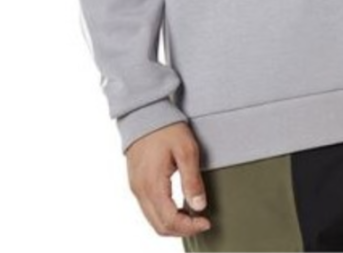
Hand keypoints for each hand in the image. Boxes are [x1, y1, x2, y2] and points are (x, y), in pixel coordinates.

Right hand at [125, 122, 212, 237]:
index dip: (189, 227)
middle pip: (159, 226)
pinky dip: (163, 214)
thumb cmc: (166, 128)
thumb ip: (192, 180)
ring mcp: (136, 188)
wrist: (144, 112)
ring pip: (152, 220)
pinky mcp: (136, 183)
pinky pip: (148, 209)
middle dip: (181, 230)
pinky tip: (178, 206)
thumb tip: (199, 206)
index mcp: (152, 185)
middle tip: (200, 221)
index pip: (170, 221)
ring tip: (192, 215)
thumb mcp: (186, 150)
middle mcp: (140, 191)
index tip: (206, 222)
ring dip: (172, 223)